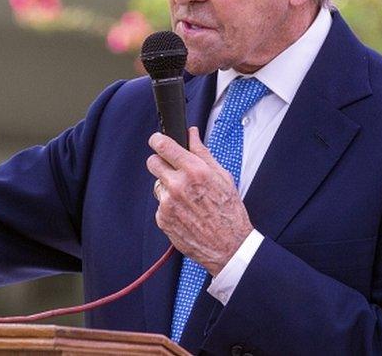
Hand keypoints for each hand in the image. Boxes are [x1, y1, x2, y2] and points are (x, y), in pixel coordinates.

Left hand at [147, 127, 252, 275]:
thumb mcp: (222, 176)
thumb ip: (202, 152)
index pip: (164, 146)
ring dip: (167, 187)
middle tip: (173, 169)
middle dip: (161, 162)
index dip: (157, 140)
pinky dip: (170, 206)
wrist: (228, 246)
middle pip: (152, 162)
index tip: (157, 140)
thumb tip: (192, 134)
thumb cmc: (229, 212)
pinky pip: (160, 204)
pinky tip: (186, 212)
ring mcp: (168, 203)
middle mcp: (178, 185)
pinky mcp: (162, 219)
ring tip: (187, 198)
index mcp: (194, 171)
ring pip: (157, 185)